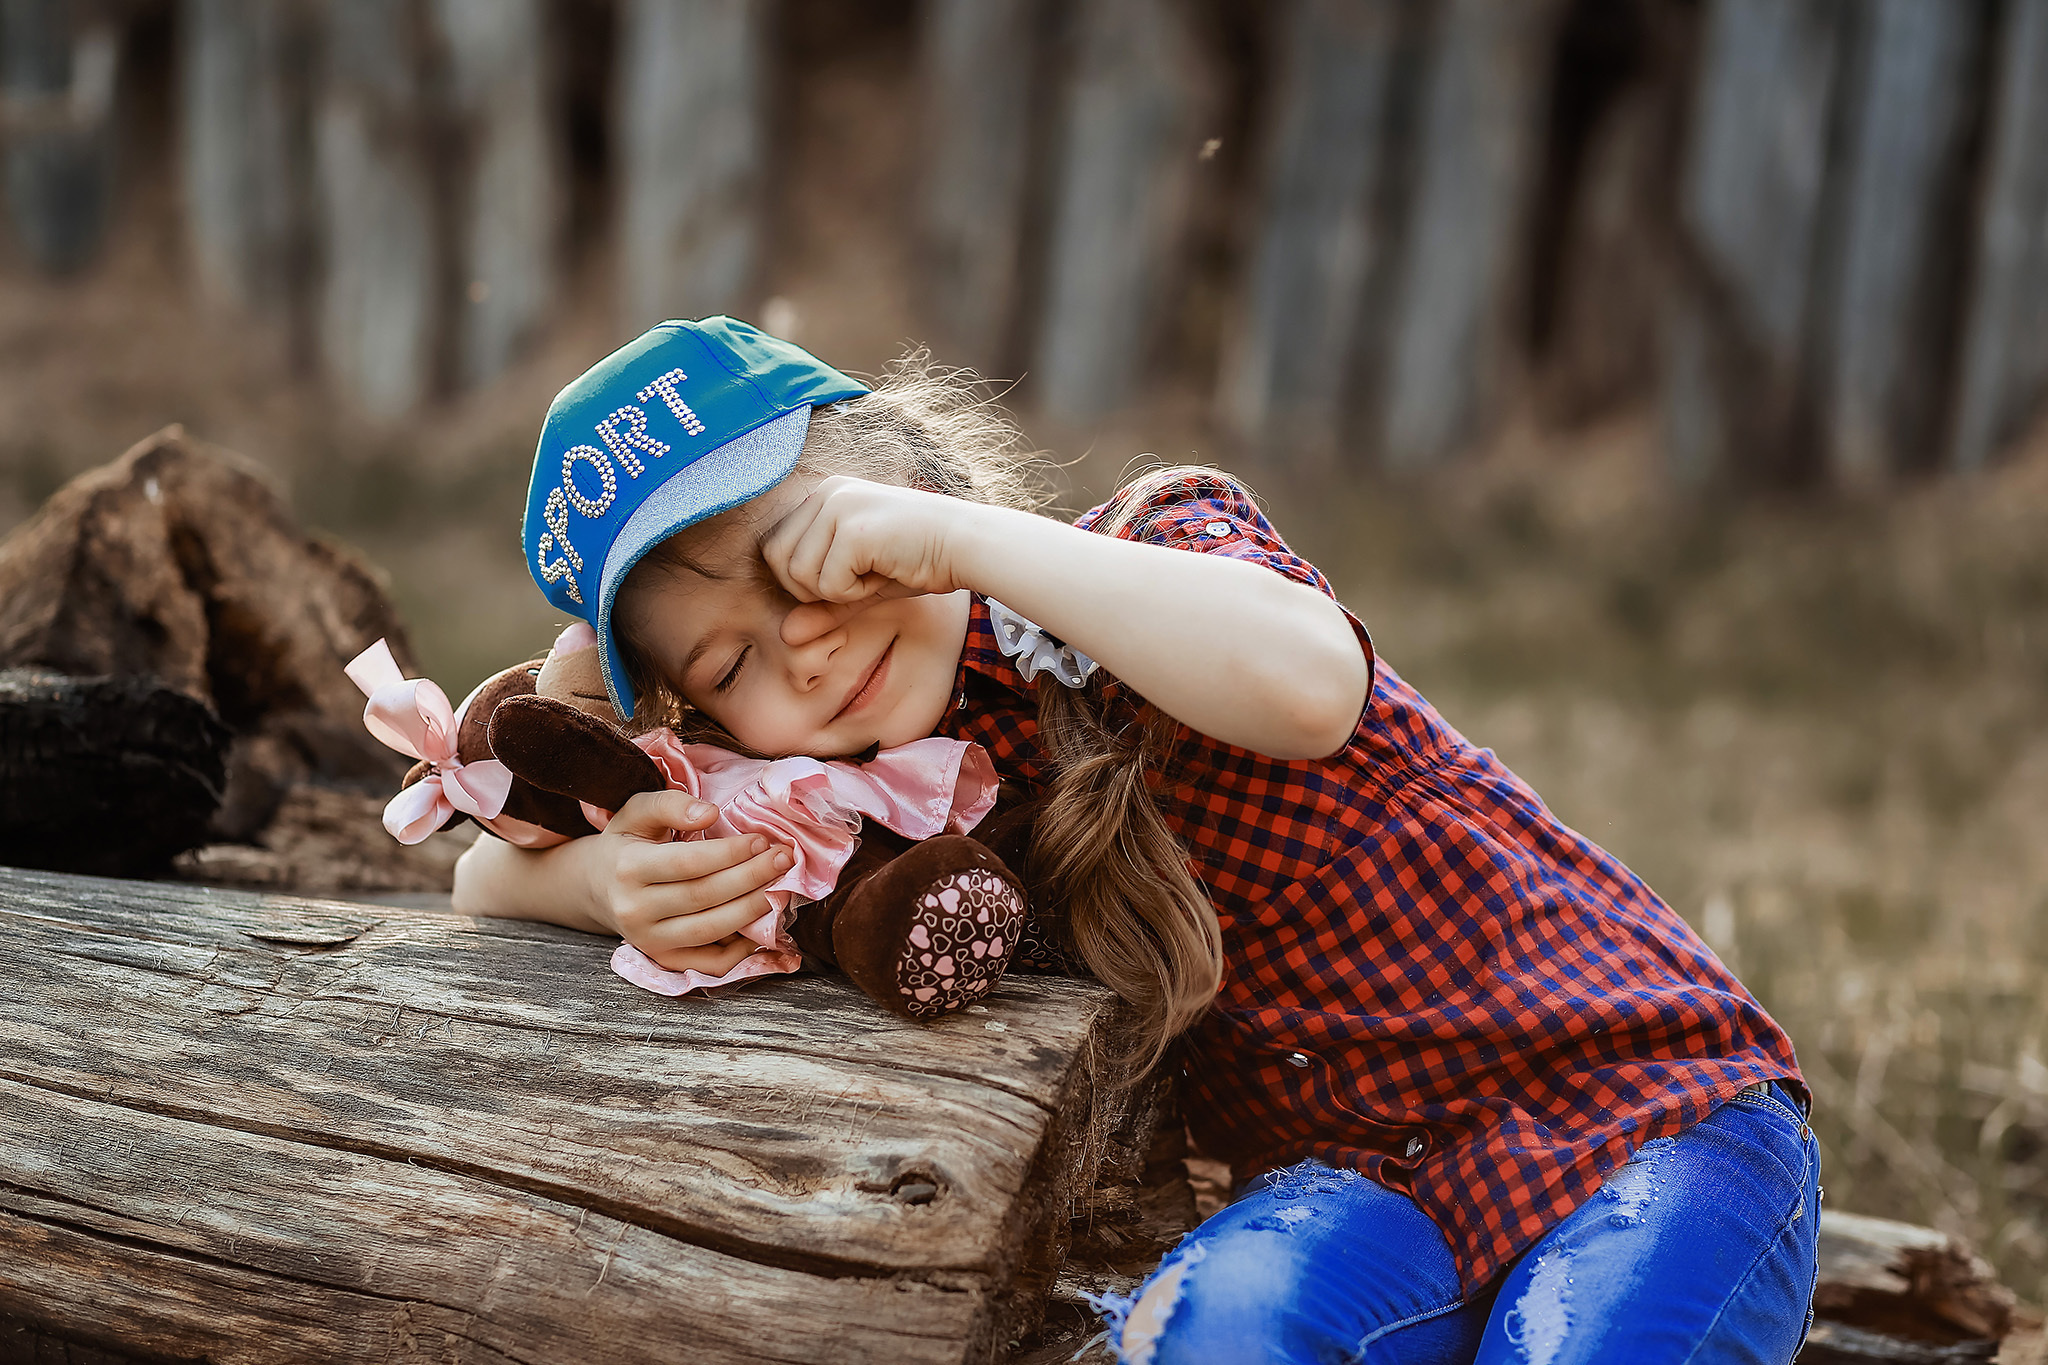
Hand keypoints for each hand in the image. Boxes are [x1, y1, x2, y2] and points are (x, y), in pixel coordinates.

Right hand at [583, 790, 791, 969]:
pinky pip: (710, 963)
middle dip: (752, 877)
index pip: (688, 863)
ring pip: (711, 930)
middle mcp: (634, 909)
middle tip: (784, 859)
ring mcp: (649, 940)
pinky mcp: (663, 959)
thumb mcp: (637, 813)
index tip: (761, 839)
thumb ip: (670, 804)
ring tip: (780, 886)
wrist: (596, 886)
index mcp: (628, 868)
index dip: (730, 853)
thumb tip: (710, 814)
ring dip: (754, 910)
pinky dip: (743, 951)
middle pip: (704, 897)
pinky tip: (763, 926)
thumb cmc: (626, 843)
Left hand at [760, 476, 969, 613]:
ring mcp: (839, 506)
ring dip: (836, 590)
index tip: (851, 574)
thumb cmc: (919, 560)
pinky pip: (828, 583)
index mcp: (825, 494)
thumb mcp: (861, 585)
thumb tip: (785, 635)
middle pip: (777, 559)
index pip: (776, 547)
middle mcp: (827, 492)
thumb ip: (821, 605)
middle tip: (857, 581)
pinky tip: (885, 572)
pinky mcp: (854, 529)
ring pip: (797, 573)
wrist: (966, 546)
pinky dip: (855, 593)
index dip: (806, 579)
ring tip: (874, 573)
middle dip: (812, 587)